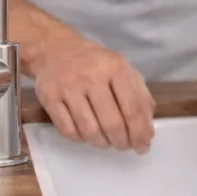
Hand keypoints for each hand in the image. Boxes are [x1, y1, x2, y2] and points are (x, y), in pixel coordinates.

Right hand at [29, 36, 155, 152]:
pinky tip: (86, 135)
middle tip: (124, 146)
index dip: (140, 133)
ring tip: (106, 141)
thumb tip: (147, 130)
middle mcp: (92, 76)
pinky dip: (81, 139)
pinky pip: (68, 130)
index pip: (133, 108)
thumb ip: (139, 96)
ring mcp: (68, 87)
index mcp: (115, 67)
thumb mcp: (122, 69)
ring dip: (102, 143)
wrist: (56, 49)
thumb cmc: (95, 63)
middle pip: (112, 124)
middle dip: (122, 142)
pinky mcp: (49, 97)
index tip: (143, 146)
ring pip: (90, 130)